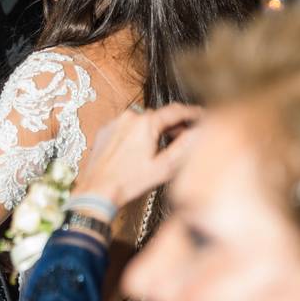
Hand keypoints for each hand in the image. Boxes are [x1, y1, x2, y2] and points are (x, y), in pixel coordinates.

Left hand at [73, 103, 201, 207]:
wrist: (98, 189)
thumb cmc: (128, 181)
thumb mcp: (164, 166)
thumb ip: (184, 146)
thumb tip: (199, 133)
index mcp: (145, 123)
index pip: (175, 111)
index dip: (192, 113)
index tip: (201, 115)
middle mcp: (129, 117)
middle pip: (159, 116)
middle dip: (172, 126)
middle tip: (183, 138)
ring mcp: (115, 123)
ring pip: (142, 121)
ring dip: (154, 130)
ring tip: (160, 149)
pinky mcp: (106, 130)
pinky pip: (127, 127)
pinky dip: (136, 134)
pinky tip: (139, 151)